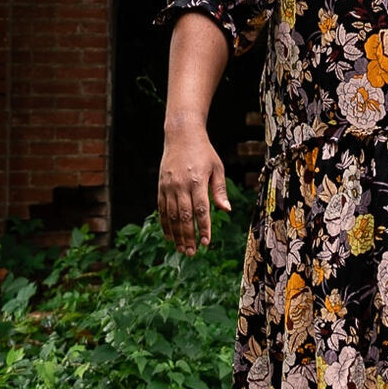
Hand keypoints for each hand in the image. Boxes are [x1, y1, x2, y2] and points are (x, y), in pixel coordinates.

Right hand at [158, 124, 230, 254]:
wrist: (181, 135)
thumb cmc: (204, 152)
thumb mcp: (217, 167)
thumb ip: (220, 190)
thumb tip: (226, 210)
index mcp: (197, 181)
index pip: (201, 210)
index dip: (203, 228)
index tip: (206, 243)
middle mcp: (181, 185)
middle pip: (184, 216)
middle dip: (188, 236)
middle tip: (191, 252)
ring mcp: (169, 186)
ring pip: (171, 216)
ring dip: (176, 234)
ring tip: (181, 249)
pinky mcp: (161, 186)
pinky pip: (161, 209)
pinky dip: (165, 224)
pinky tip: (169, 236)